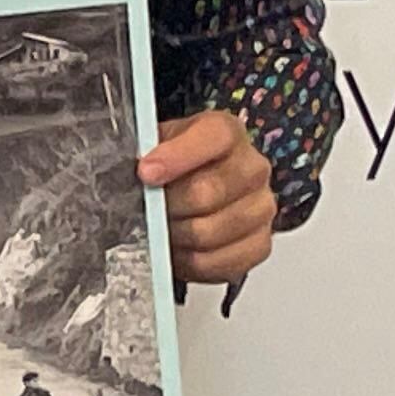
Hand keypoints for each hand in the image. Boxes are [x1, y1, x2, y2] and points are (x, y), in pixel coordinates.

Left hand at [139, 109, 279, 288]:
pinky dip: (190, 261)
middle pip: (208, 192)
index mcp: (227, 133)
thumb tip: (133, 172)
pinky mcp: (259, 244)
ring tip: (160, 230)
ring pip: (209, 232)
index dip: (178, 156)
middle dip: (165, 206)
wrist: (191, 190)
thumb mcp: (154, 145)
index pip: (215, 137)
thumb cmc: (170, 166)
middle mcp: (253, 168)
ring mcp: (261, 208)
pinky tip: (178, 249)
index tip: (145, 172)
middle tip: (146, 210)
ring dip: (175, 236)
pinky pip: (219, 262)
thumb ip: (147, 153)